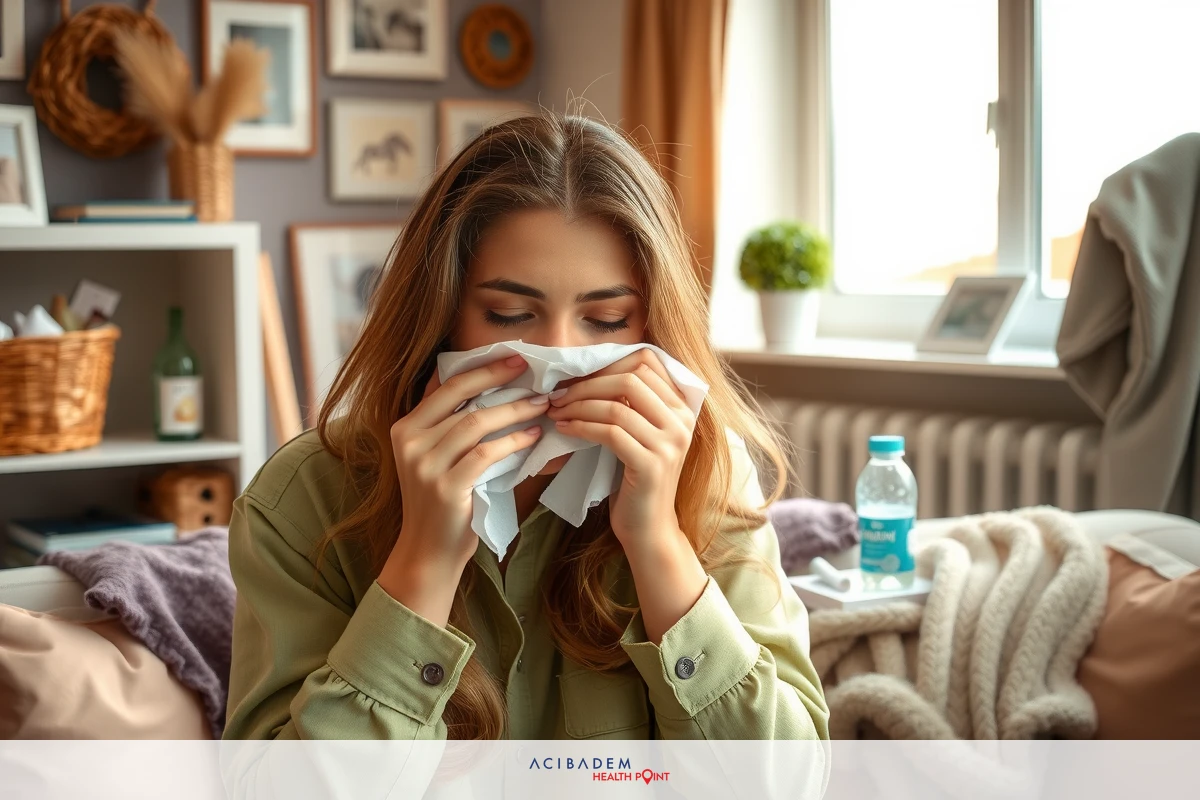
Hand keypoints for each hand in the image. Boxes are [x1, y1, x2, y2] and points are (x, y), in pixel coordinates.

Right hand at [381, 354, 549, 623]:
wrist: (429, 552)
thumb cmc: (444, 503)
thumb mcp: (440, 458)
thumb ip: (458, 426)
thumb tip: (502, 390)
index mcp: (405, 428)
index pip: (445, 385)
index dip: (480, 368)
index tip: (513, 356)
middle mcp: (409, 441)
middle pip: (459, 397)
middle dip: (497, 377)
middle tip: (530, 368)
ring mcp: (424, 465)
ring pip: (475, 423)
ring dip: (513, 410)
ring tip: (542, 404)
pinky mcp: (445, 487)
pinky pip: (485, 454)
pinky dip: (512, 441)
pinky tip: (532, 436)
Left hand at [545, 348, 697, 554]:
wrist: (649, 529)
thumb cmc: (637, 480)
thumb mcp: (642, 435)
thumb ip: (633, 404)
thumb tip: (591, 371)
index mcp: (682, 407)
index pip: (647, 362)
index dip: (608, 363)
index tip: (578, 376)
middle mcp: (682, 421)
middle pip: (630, 379)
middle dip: (587, 383)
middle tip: (559, 395)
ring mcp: (669, 444)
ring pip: (616, 405)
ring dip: (578, 405)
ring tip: (557, 411)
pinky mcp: (651, 465)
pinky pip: (609, 432)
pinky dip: (581, 427)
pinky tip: (565, 429)